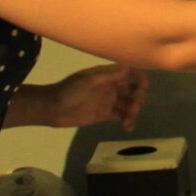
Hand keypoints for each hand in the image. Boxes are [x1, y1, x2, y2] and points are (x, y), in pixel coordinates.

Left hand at [32, 64, 146, 129]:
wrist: (51, 109)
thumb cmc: (69, 92)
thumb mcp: (88, 81)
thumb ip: (108, 76)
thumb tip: (128, 68)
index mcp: (107, 75)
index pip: (128, 72)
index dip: (139, 77)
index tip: (144, 87)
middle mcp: (110, 86)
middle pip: (132, 90)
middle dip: (137, 98)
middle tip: (133, 108)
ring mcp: (108, 101)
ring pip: (128, 104)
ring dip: (133, 111)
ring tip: (128, 121)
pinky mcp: (105, 114)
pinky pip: (121, 116)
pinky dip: (127, 121)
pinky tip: (127, 127)